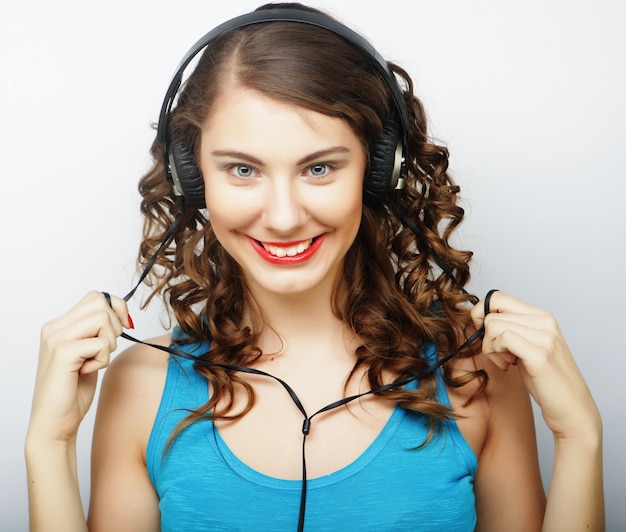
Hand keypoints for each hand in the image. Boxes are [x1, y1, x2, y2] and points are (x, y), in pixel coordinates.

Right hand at [28, 291, 131, 443]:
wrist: (54, 423)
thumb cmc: (73, 390)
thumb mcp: (90, 353)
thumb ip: (99, 332)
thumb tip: (125, 315)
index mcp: (59, 325)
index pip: (96, 297)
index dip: (116, 309)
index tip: (123, 328)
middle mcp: (54, 328)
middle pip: (101, 303)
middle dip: (115, 326)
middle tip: (104, 350)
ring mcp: (56, 339)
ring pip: (103, 319)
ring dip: (109, 343)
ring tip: (93, 362)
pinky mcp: (63, 353)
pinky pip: (101, 343)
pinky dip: (103, 359)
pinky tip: (87, 372)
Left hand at [470, 291, 600, 442]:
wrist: (572, 409)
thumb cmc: (545, 379)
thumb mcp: (526, 346)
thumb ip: (510, 328)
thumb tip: (479, 317)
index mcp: (541, 316)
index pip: (498, 297)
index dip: (482, 314)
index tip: (485, 335)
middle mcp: (545, 321)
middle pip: (491, 312)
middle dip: (485, 335)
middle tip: (498, 354)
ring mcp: (544, 336)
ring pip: (493, 325)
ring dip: (490, 347)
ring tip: (505, 361)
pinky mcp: (540, 354)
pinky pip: (502, 338)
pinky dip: (496, 353)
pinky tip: (507, 366)